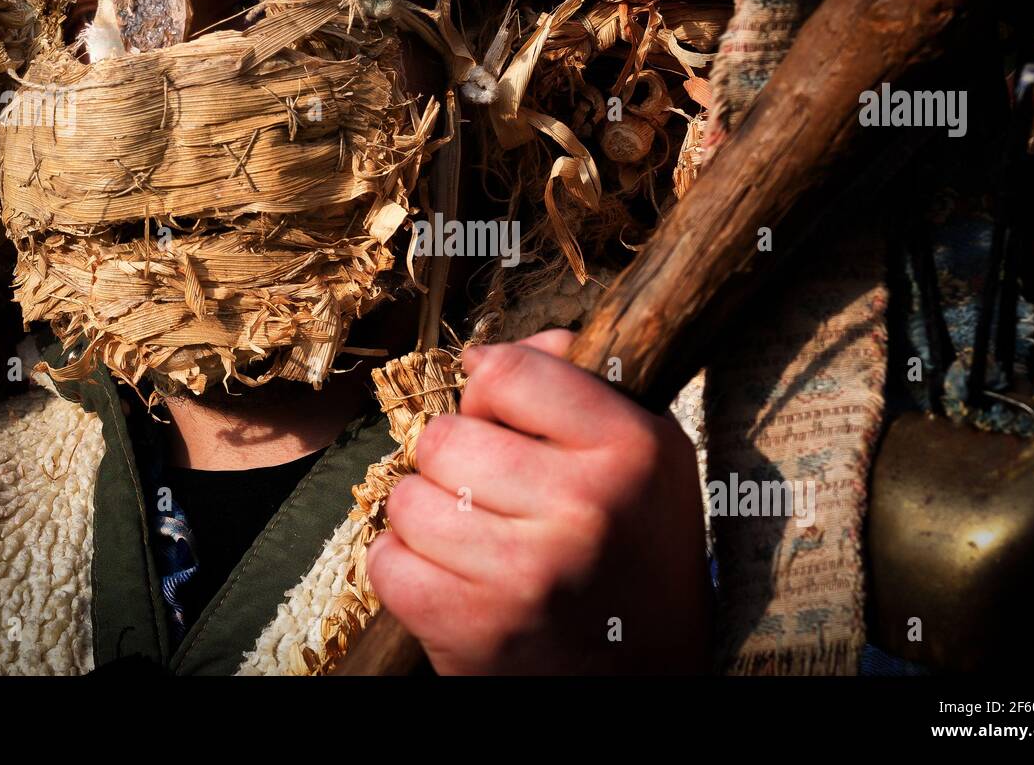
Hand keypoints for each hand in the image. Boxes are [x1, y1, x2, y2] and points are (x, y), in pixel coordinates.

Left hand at [366, 330, 711, 673]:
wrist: (646, 681)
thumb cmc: (634, 557)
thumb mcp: (644, 458)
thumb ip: (574, 386)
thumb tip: (481, 352)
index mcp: (632, 448)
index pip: (506, 371)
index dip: (491, 395)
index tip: (506, 425)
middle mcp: (585, 506)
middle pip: (443, 437)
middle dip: (453, 463)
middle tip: (491, 496)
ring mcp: (526, 572)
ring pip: (406, 499)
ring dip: (428, 518)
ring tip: (475, 542)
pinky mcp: (474, 628)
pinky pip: (386, 561)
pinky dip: (407, 569)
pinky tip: (453, 580)